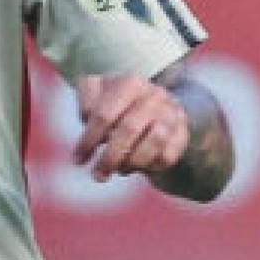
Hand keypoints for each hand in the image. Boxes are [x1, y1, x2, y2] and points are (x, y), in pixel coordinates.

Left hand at [71, 74, 188, 181]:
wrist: (155, 110)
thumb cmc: (116, 106)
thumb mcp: (97, 96)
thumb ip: (87, 102)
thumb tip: (88, 118)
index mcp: (129, 83)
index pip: (104, 115)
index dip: (88, 140)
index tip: (78, 160)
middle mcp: (154, 96)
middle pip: (129, 129)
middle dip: (109, 157)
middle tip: (97, 175)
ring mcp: (171, 114)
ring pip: (154, 141)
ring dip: (132, 162)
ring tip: (119, 169)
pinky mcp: (182, 134)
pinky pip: (167, 156)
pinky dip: (150, 167)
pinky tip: (137, 167)